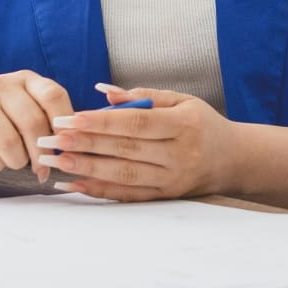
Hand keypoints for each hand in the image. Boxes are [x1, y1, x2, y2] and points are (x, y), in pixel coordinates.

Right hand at [0, 70, 72, 181]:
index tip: (67, 145)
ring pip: (9, 141)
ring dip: (18, 161)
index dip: (64, 123)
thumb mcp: (28, 112)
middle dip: (41, 152)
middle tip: (43, 169)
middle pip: (32, 122)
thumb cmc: (4, 123)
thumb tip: (75, 143)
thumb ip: (50, 121)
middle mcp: (1, 84)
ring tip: (17, 163)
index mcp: (25, 79)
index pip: (53, 95)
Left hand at [37, 83, 235, 200]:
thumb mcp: (182, 100)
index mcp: (184, 124)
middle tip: (53, 138)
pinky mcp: (165, 196)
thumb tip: (103, 91)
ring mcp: (172, 179)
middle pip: (126, 149)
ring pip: (123, 174)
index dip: (103, 121)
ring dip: (86, 169)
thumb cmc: (203, 124)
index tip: (72, 118)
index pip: (137, 122)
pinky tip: (74, 184)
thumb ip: (144, 94)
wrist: (233, 159)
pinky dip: (98, 191)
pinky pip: (127, 195)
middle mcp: (179, 154)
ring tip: (57, 160)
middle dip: (86, 143)